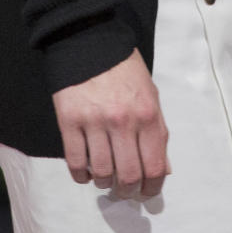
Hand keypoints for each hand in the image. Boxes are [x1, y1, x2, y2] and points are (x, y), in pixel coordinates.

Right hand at [52, 47, 170, 199]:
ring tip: (104, 175)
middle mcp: (123, 120)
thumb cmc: (124, 68)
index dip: (151, 188)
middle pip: (127, 177)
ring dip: (103, 181)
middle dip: (126, 190)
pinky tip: (86, 171)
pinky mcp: (69, 121)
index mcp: (148, 113)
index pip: (154, 167)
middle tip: (123, 189)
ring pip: (101, 173)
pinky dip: (81, 175)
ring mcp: (95, 122)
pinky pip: (75, 163)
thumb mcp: (150, 93)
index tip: (146, 192)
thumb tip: (162, 169)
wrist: (90, 40)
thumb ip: (157, 131)